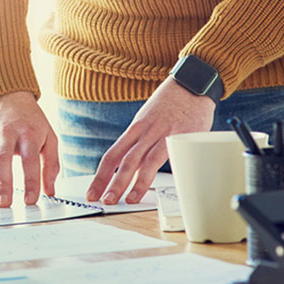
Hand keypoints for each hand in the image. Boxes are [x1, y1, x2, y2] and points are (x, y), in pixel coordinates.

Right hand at [0, 91, 59, 206]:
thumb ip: (52, 164)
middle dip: (2, 183)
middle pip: (2, 159)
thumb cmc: (30, 120)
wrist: (8, 95)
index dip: (31, 180)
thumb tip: (50, 190)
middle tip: (4, 204)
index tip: (31, 200)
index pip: (30, 159)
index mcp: (28, 133)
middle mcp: (6, 133)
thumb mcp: (49, 136)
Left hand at [86, 77, 214, 204]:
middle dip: (111, 183)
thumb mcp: (149, 120)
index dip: (100, 176)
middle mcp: (145, 132)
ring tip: (127, 200)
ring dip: (134, 182)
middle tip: (103, 200)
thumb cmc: (171, 104)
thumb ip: (143, 143)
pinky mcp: (183, 134)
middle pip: (123, 160)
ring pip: (144, 160)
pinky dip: (166, 171)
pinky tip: (162, 183)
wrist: (191, 82)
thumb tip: (135, 168)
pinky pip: (171, 155)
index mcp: (134, 130)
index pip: (112, 155)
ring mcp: (163, 133)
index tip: (92, 192)